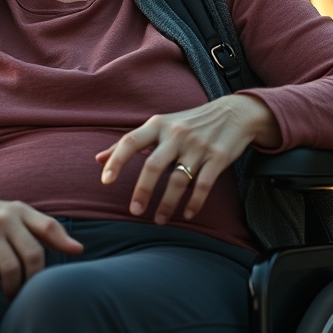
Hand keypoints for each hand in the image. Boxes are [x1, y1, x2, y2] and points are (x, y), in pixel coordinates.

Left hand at [95, 94, 281, 224]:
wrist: (234, 112)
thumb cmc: (190, 122)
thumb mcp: (160, 125)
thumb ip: (130, 142)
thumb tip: (98, 159)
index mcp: (159, 124)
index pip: (131, 141)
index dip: (117, 160)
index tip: (105, 180)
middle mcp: (176, 134)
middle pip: (154, 165)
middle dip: (142, 190)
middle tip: (134, 211)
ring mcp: (198, 146)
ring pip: (179, 179)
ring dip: (167, 204)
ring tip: (158, 220)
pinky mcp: (218, 157)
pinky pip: (203, 184)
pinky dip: (194, 202)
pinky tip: (186, 214)